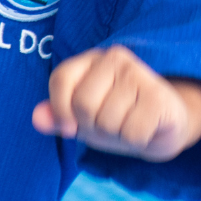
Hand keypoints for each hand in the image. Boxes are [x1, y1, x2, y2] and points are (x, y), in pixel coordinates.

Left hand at [32, 45, 200, 161]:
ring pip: (108, 122)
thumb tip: (37, 119)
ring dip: (116, 135)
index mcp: (91, 59)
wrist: (163, 126)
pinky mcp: (160, 97)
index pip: (61, 79)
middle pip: (84, 105)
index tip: (69, 128)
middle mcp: (116, 58)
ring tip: (129, 125)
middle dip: (93, 127)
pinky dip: (136, 141)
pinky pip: (132, 133)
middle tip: (110, 125)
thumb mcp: (81, 119)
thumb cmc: (117, 118)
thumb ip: (57, 117)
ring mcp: (141, 74)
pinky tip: (145, 129)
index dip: (60, 110)